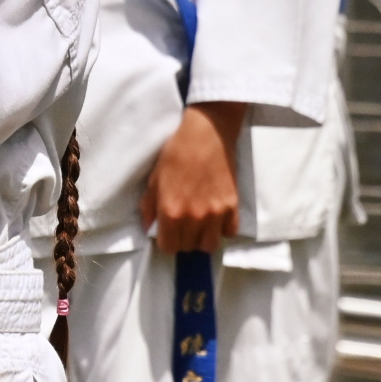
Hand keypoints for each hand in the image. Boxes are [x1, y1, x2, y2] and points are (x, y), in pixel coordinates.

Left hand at [141, 102, 245, 253]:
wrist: (207, 134)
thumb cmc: (177, 152)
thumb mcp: (155, 178)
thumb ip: (149, 206)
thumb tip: (148, 227)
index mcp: (171, 211)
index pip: (168, 247)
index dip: (166, 241)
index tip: (168, 232)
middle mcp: (193, 217)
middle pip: (189, 247)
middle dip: (183, 240)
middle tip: (182, 225)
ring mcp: (215, 213)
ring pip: (210, 245)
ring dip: (203, 238)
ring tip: (199, 225)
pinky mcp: (232, 206)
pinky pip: (230, 232)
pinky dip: (223, 229)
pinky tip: (216, 217)